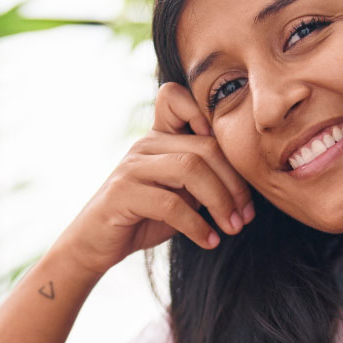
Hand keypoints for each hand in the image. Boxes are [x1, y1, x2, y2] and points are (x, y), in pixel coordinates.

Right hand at [52, 82, 254, 276]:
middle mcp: (145, 145)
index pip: (176, 97)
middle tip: (246, 215)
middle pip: (204, 146)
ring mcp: (131, 167)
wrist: (96, 244)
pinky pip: (170, 204)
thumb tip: (246, 184)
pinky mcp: (122, 194)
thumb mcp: (179, 193)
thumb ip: (203, 178)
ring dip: (220, 202)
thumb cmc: (144, 218)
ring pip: (190, 169)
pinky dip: (197, 226)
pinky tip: (209, 241)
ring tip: (232, 228)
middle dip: (234, 183)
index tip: (234, 159)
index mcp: (159, 138)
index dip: (206, 112)